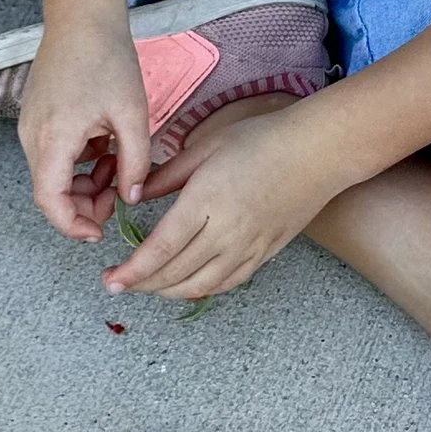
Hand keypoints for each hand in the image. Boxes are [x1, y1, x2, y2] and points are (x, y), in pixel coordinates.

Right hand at [18, 16, 153, 244]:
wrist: (82, 17)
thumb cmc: (106, 58)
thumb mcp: (133, 115)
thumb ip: (134, 163)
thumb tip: (130, 198)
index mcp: (53, 139)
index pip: (50, 201)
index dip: (72, 225)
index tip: (99, 232)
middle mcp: (32, 136)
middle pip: (49, 192)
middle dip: (83, 203)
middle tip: (119, 192)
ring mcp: (29, 126)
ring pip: (51, 174)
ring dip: (82, 181)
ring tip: (116, 161)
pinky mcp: (34, 117)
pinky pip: (52, 155)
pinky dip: (76, 162)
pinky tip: (103, 144)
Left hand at [102, 105, 348, 303]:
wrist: (318, 152)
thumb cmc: (262, 139)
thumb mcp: (206, 147)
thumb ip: (167, 175)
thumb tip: (136, 194)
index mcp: (206, 201)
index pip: (161, 248)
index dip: (133, 270)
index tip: (111, 279)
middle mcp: (226, 231)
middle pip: (176, 272)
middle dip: (142, 284)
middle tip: (117, 284)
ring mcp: (248, 246)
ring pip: (201, 285)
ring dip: (168, 292)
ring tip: (147, 287)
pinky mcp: (265, 253)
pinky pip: (228, 282)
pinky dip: (201, 289)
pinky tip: (186, 286)